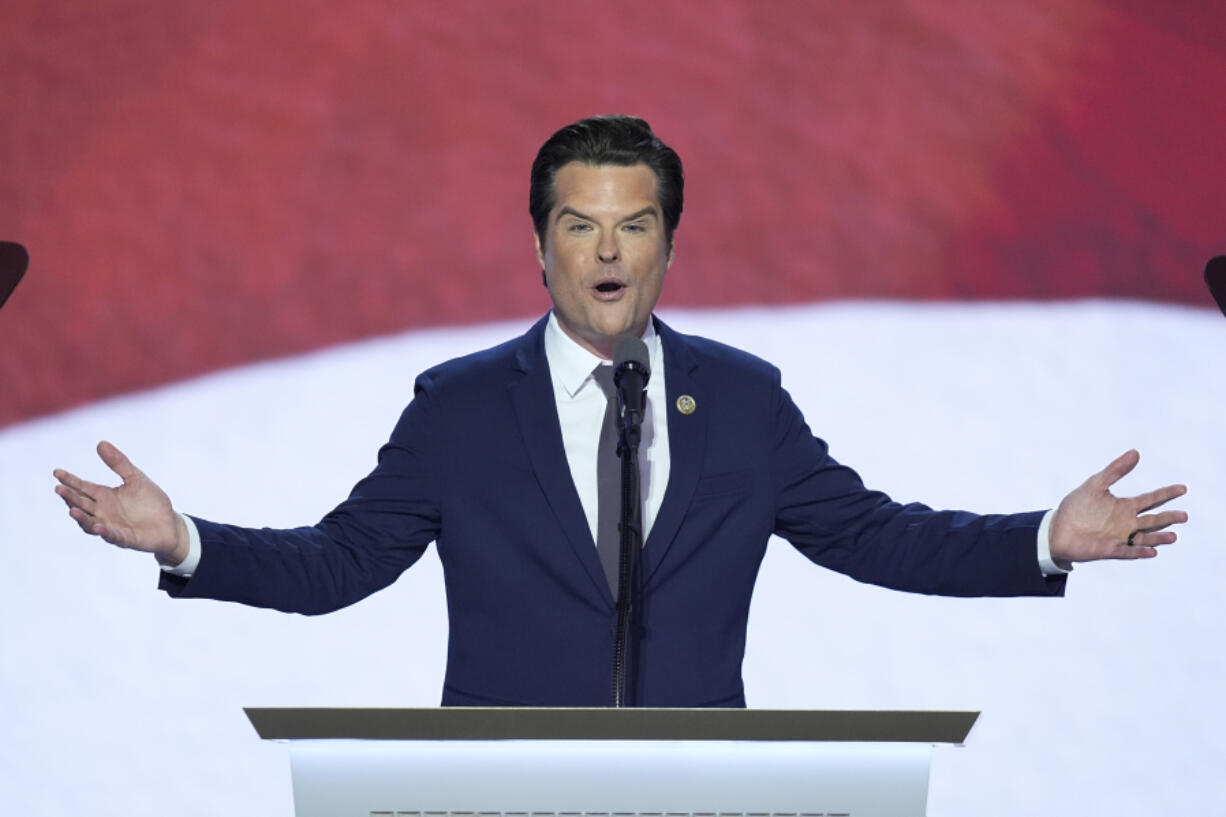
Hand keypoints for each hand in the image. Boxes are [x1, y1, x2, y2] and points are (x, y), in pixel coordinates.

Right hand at [54, 441, 189, 565]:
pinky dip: (105, 532)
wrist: (170, 524)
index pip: (83, 487)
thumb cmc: (151, 502)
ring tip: (72, 510)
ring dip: (81, 518)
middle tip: (59, 489)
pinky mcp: (125, 538)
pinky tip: (99, 526)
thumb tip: (100, 443)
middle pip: (82, 504)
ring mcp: (112, 526)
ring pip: (90, 523)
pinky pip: (112, 536)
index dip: (70, 480)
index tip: (56, 472)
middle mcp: (104, 512)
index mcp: (105, 497)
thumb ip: (119, 463)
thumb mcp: (136, 478)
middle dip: (70, 498)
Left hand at [1049, 449, 1186, 564]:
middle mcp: (1126, 522)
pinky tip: (1151, 551)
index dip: (1166, 494)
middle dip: (1168, 518)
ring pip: (1144, 538)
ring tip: (1173, 536)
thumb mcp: (1095, 484)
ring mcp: (1119, 537)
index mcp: (1124, 507)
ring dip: (1158, 538)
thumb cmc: (1076, 507)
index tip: (1182, 488)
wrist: (1057, 528)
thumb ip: (1115, 471)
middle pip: (1152, 520)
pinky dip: (1139, 551)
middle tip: (1184, 516)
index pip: (1150, 499)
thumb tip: (1135, 452)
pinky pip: (1128, 551)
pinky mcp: (1109, 549)